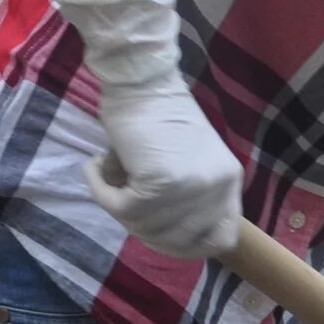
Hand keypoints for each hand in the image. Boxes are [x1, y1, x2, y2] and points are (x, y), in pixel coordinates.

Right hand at [52, 0, 242, 260]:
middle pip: (179, 241)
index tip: (159, 233)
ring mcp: (192, 188)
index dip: (188, 245)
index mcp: (229, 180)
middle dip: (144, 229)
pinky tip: (93, 168)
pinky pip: (121, 208)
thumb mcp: (189, 160)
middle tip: (121, 202)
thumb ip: (186, 195)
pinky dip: (101, 192)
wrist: (140, 77)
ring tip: (106, 178)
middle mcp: (218, 187)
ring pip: (145, 227)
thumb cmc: (156, 111)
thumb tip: (156, 231)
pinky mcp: (160, 183)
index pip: (222, 239)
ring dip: (118, 207)